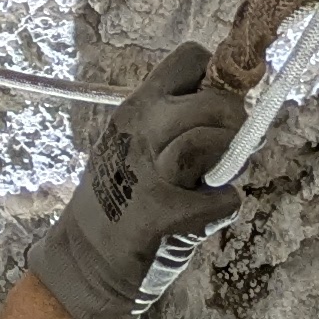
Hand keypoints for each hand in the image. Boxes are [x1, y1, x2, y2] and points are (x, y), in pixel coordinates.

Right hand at [27, 44, 244, 318]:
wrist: (84, 260)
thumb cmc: (121, 201)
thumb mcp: (136, 144)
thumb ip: (176, 120)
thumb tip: (234, 99)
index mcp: (136, 107)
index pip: (192, 58)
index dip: (217, 77)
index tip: (215, 107)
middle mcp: (139, 130)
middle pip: (216, 100)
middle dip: (234, 124)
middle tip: (224, 150)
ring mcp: (145, 171)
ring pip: (212, 140)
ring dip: (229, 160)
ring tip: (214, 178)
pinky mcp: (157, 213)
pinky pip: (218, 198)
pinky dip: (224, 205)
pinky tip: (210, 210)